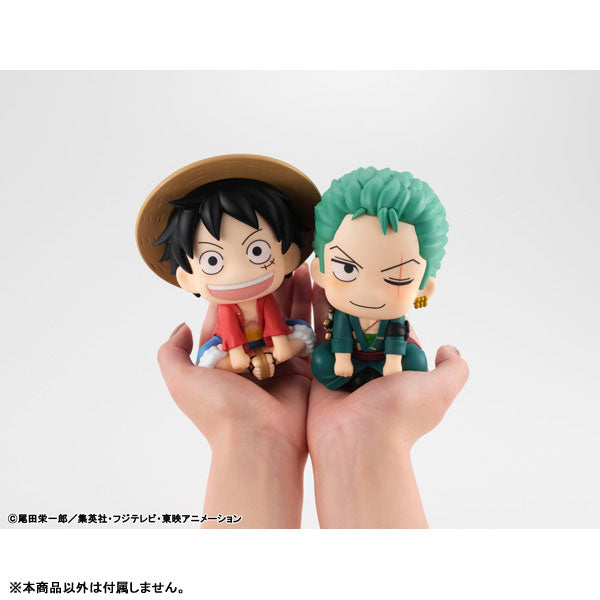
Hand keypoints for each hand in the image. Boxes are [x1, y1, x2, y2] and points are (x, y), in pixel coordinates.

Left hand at [157, 264, 312, 527]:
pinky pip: (310, 333)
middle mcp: (252, 358)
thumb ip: (171, 353)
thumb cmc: (219, 411)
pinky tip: (319, 287)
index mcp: (224, 359)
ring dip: (294, 293)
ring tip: (302, 264)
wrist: (260, 441)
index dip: (237, 292)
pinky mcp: (306, 368)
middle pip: (262, 314)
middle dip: (271, 288)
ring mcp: (280, 362)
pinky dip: (314, 311)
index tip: (246, 266)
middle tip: (280, 259)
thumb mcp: (181, 380)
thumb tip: (179, 327)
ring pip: (287, 319)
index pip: (229, 317)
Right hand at [308, 283, 468, 527]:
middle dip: (355, 303)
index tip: (378, 282)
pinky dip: (312, 320)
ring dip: (332, 305)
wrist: (357, 441)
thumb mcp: (439, 389)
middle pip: (363, 327)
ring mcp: (344, 370)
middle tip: (346, 273)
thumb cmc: (400, 414)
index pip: (395, 331)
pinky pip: (316, 342)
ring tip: (324, 275)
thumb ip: (453, 369)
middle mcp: (372, 368)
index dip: (389, 308)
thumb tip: (449, 349)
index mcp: (399, 370)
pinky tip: (307, 294)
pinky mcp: (319, 372)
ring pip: (338, 330)